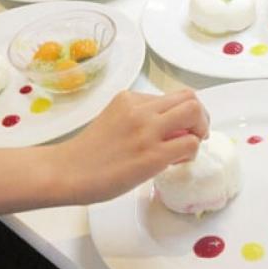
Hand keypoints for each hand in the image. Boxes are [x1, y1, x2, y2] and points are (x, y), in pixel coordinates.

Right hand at [52, 89, 208, 205]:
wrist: (67, 172)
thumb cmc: (88, 153)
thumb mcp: (113, 120)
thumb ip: (139, 118)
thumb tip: (168, 130)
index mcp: (129, 99)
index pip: (170, 96)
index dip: (180, 113)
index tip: (176, 129)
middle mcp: (140, 109)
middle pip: (189, 97)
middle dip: (200, 116)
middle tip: (194, 134)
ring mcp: (147, 131)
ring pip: (195, 112)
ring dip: (200, 130)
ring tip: (187, 147)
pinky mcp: (153, 155)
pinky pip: (190, 144)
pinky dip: (191, 153)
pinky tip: (175, 163)